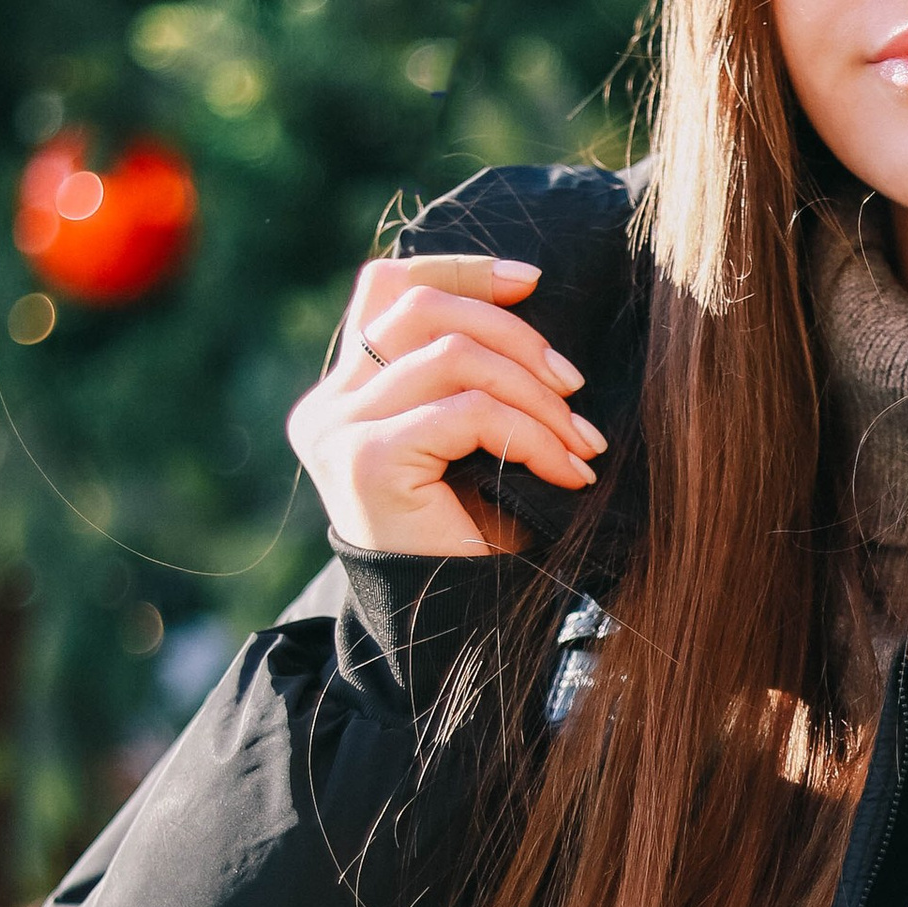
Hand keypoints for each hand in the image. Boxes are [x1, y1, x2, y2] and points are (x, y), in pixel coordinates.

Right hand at [287, 252, 606, 559]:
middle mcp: (326, 406)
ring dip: (533, 390)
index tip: (531, 281)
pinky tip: (565, 470)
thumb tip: (526, 289)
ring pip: (451, 351)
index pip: (386, 287)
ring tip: (580, 440)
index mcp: (342, 393)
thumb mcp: (465, 441)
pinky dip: (532, 433)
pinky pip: (468, 412)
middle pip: (421, 308)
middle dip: (515, 334)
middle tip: (575, 384)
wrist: (447, 636)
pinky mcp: (368, 461)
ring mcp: (339, 431)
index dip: (460, 270)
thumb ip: (467, 373)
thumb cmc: (468, 539)